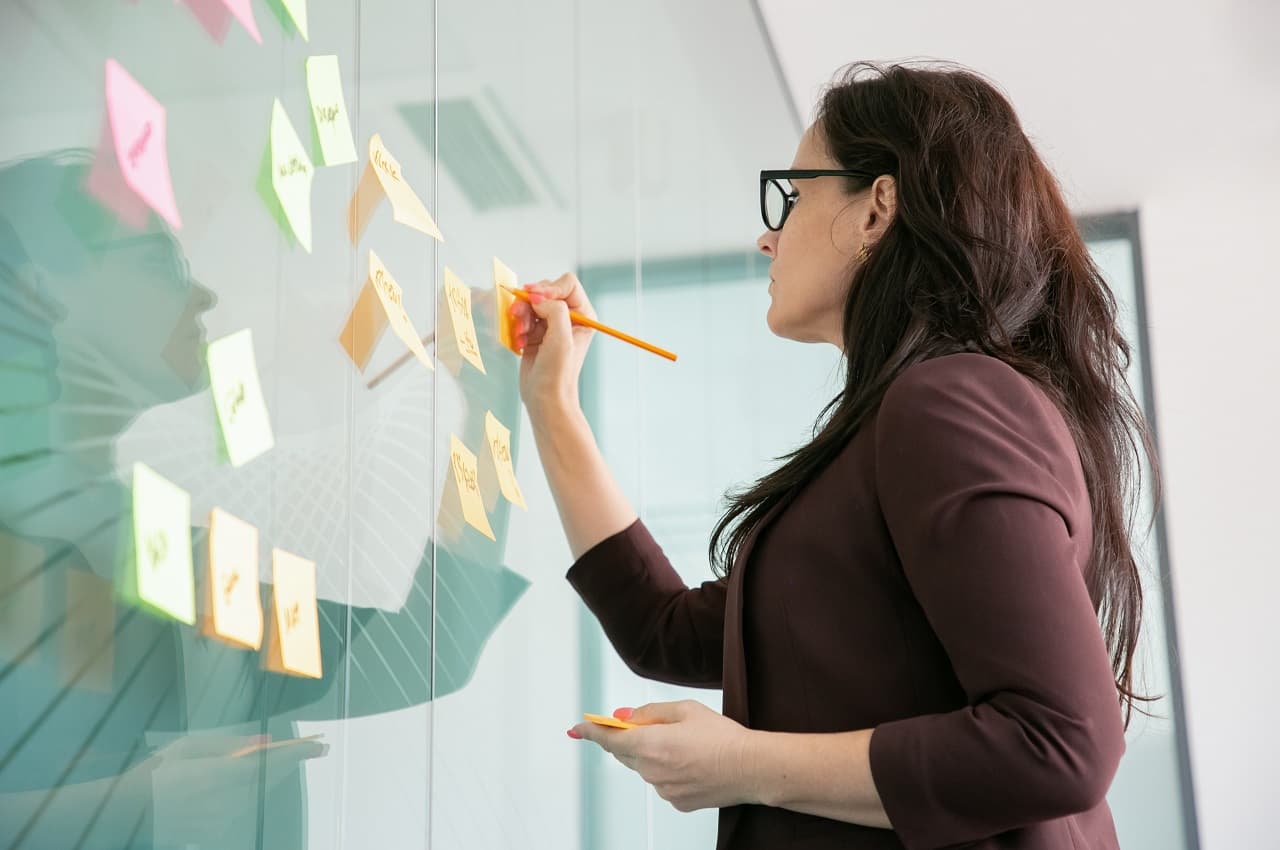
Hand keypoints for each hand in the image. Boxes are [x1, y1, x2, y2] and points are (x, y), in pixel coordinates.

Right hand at [125, 734, 327, 842]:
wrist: (126, 814)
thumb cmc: (156, 772)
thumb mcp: (188, 747)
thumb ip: (229, 745)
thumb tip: (265, 742)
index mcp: (218, 776)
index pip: (269, 764)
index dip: (297, 754)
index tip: (318, 746)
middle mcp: (225, 801)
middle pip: (270, 781)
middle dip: (293, 763)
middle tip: (315, 749)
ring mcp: (222, 821)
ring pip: (261, 795)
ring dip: (278, 777)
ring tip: (291, 760)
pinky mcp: (217, 833)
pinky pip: (247, 809)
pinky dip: (259, 792)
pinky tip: (264, 781)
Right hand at [508, 273, 596, 419]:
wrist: (545, 398)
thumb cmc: (558, 373)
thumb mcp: (561, 337)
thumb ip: (554, 309)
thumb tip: (536, 296)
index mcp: (583, 315)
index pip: (567, 284)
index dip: (549, 287)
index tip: (535, 298)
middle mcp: (568, 317)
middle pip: (544, 290)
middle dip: (529, 303)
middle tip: (520, 318)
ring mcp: (550, 324)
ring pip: (529, 303)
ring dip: (520, 315)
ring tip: (520, 334)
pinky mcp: (535, 332)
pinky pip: (521, 317)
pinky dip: (516, 326)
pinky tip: (519, 343)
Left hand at [569, 700, 756, 812]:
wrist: (751, 768)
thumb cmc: (723, 738)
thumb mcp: (685, 710)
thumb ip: (649, 713)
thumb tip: (626, 718)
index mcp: (650, 744)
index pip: (609, 739)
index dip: (592, 732)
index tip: (579, 729)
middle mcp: (651, 771)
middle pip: (626, 754)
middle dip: (631, 739)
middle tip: (650, 727)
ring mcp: (663, 789)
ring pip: (645, 768)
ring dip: (653, 755)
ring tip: (685, 745)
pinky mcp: (676, 802)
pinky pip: (662, 783)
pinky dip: (668, 771)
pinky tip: (691, 762)